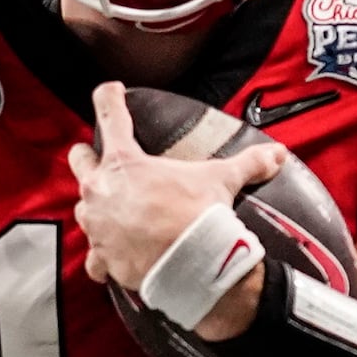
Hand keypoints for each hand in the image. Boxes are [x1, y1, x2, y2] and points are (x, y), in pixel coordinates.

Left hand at [65, 81, 285, 289]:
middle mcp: (100, 189)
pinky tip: (112, 255)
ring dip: (97, 207)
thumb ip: (248, 163)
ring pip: (82, 208)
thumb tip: (277, 153)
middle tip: (103, 161)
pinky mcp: (101, 257)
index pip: (111, 114)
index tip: (110, 90)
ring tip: (114, 211)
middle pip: (79, 160)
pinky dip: (102, 256)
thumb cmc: (198, 215)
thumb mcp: (222, 181)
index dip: (109, 96)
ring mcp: (97, 225)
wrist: (192, 266)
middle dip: (89, 157)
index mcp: (125, 162)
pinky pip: (93, 256)